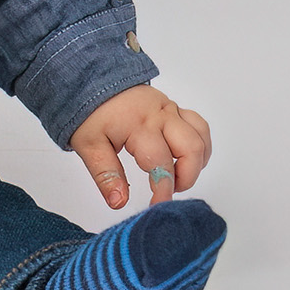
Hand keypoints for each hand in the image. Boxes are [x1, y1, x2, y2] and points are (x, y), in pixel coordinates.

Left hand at [68, 84, 210, 209]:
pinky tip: (186, 160)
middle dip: (186, 177)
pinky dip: (200, 146)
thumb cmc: (90, 115)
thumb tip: (119, 202)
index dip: (163, 190)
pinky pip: (199, 126)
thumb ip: (106, 175)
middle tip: (168, 190)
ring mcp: (170, 110)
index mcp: (139, 126)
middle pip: (191, 149)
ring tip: (177, 177)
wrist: (91, 82)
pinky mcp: (174, 108)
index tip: (157, 206)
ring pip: (200, 136)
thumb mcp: (89, 146)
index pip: (160, 163)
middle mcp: (160, 116)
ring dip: (196, 162)